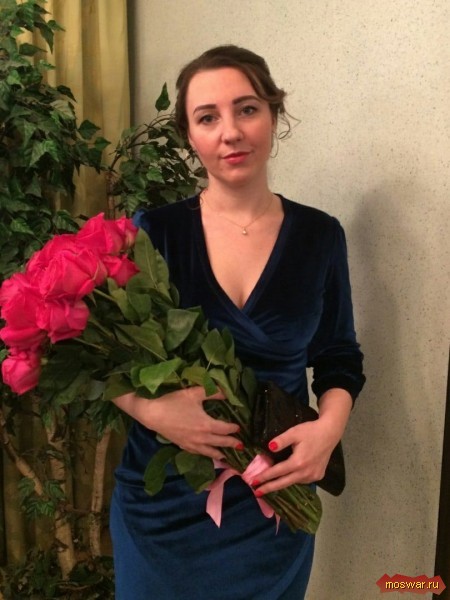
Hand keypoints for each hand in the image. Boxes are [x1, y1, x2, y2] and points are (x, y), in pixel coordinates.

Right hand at [113, 387, 240, 459]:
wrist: (152, 413)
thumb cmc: (174, 401)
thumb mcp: (195, 393)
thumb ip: (212, 392)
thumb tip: (227, 392)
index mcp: (207, 425)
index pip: (225, 429)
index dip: (233, 428)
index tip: (239, 427)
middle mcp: (202, 438)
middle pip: (220, 442)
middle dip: (232, 444)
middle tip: (241, 446)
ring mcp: (191, 444)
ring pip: (210, 452)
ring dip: (220, 454)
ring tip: (227, 457)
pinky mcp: (182, 445)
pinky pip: (198, 453)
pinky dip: (206, 455)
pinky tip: (207, 454)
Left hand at [252, 388, 351, 494]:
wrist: (330, 433)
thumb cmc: (310, 431)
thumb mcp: (294, 432)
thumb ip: (281, 440)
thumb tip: (269, 447)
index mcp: (298, 462)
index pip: (278, 472)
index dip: (265, 477)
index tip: (254, 482)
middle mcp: (306, 472)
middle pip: (284, 483)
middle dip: (269, 488)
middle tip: (257, 493)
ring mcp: (313, 476)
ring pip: (293, 482)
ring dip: (281, 483)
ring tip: (270, 484)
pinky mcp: (318, 476)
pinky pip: (302, 480)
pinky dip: (293, 479)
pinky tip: (288, 477)